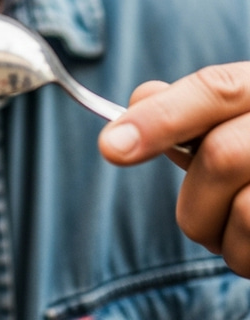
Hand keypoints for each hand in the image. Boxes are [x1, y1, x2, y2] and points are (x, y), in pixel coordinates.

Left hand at [99, 62, 249, 276]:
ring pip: (245, 212)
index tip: (110, 148)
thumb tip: (140, 99)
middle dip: (194, 198)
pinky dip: (243, 255)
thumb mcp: (235, 112)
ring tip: (233, 229)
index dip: (159, 119)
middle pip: (221, 156)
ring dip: (219, 234)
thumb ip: (189, 107)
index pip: (214, 90)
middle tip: (195, 215)